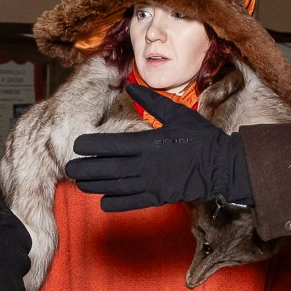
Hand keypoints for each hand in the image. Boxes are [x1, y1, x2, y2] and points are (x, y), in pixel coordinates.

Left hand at [62, 82, 252, 212]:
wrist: (222, 165)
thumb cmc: (200, 137)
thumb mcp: (177, 114)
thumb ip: (151, 102)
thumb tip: (130, 88)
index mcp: (149, 142)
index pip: (112, 144)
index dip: (92, 145)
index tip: (76, 145)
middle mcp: (146, 164)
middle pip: (108, 167)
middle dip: (86, 168)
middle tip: (68, 168)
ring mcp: (151, 183)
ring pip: (116, 186)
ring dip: (96, 185)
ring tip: (80, 184)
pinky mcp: (159, 197)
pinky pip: (132, 202)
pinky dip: (116, 203)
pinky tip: (103, 202)